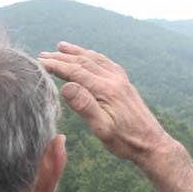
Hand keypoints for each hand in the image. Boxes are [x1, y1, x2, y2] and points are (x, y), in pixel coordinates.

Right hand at [38, 42, 176, 165]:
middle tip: (44, 54)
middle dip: (63, 57)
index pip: (76, 72)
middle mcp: (115, 80)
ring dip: (77, 52)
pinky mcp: (126, 85)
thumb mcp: (102, 129)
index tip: (40, 61)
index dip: (57, 65)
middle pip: (84, 62)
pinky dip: (94, 56)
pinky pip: (107, 64)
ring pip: (96, 59)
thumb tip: (66, 86)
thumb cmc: (125, 141)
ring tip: (61, 47)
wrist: (152, 144)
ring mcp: (122, 81)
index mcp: (106, 90)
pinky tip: (90, 56)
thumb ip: (84, 107)